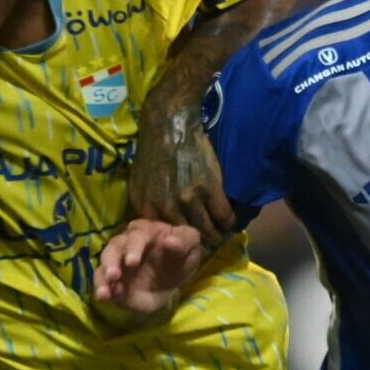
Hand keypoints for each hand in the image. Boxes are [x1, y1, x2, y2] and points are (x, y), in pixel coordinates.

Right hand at [93, 219, 209, 320]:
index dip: (135, 246)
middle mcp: (127, 241)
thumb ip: (185, 242)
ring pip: (106, 258)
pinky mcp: (109, 278)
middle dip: (115, 259)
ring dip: (106, 270)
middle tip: (116, 274)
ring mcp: (117, 259)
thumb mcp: (190, 252)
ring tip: (109, 282)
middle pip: (117, 244)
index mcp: (147, 231)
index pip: (139, 233)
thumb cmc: (178, 262)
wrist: (167, 288)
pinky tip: (103, 295)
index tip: (133, 262)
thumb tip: (170, 240)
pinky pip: (100, 278)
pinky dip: (101, 286)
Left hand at [127, 102, 236, 241]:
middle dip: (200, 244)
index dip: (178, 244)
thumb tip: (156, 228)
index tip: (188, 244)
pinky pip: (224, 216)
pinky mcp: (210, 189)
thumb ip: (147, 206)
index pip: (164, 240)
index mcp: (147, 208)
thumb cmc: (154, 152)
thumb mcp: (139, 182)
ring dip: (217, 236)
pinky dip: (229, 222)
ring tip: (221, 235)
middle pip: (188, 238)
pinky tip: (230, 221)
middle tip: (209, 242)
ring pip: (208, 230)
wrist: (170, 125)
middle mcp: (166, 207)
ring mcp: (189, 199)